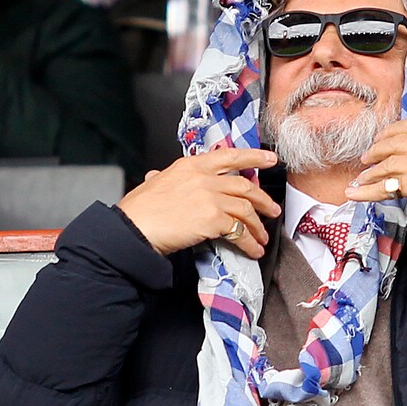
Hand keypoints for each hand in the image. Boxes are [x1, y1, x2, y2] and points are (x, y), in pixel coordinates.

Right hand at [119, 148, 280, 257]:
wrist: (134, 228)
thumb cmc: (140, 209)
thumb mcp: (155, 182)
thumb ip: (165, 178)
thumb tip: (157, 176)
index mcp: (192, 165)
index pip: (230, 155)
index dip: (254, 157)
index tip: (270, 158)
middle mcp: (204, 178)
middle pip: (245, 186)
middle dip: (263, 200)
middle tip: (273, 210)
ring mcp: (211, 198)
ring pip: (246, 210)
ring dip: (258, 227)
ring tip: (262, 238)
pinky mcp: (213, 219)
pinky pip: (239, 231)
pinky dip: (249, 242)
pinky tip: (252, 249)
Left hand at [345, 119, 406, 212]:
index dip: (396, 131)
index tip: (387, 137)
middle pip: (395, 141)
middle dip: (379, 148)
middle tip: (368, 156)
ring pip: (386, 163)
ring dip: (371, 171)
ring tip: (360, 178)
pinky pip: (384, 186)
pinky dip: (367, 190)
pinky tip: (356, 193)